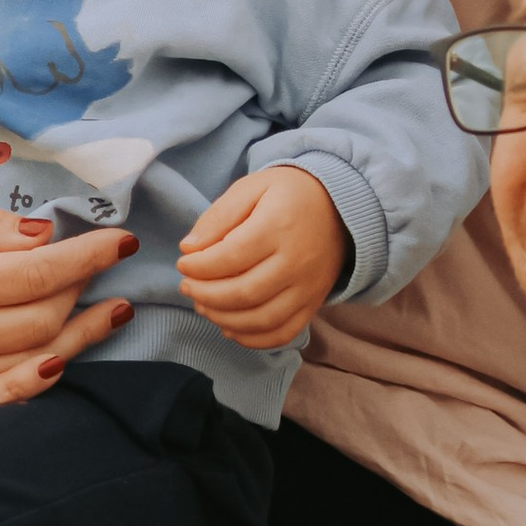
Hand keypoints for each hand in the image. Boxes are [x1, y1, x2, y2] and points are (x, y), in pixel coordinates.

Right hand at [0, 194, 139, 416]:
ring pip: (21, 366)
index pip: (26, 274)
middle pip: (33, 322)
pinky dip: (30, 389)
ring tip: (110, 312)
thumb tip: (40, 232)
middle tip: (105, 270)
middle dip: (82, 293)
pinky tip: (62, 364)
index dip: (82, 257)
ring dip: (76, 339)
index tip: (117, 240)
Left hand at [177, 168, 347, 349]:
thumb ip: (219, 215)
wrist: (341, 207)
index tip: (184, 263)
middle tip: (187, 286)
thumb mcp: (252, 187)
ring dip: (223, 318)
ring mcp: (308, 288)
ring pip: (261, 318)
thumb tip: (189, 248)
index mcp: (279, 226)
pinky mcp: (313, 304)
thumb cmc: (289, 194)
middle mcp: (297, 261)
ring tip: (203, 305)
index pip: (231, 257)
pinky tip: (229, 327)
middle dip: (205, 295)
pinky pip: (282, 333)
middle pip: (244, 293)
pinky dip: (251, 339)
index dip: (199, 267)